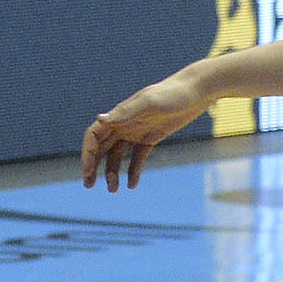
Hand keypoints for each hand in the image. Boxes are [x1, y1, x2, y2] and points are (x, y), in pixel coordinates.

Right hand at [81, 66, 210, 190]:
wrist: (195, 92)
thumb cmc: (172, 93)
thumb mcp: (149, 103)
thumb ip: (125, 112)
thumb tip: (99, 119)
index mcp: (119, 116)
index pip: (94, 136)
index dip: (88, 154)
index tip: (87, 173)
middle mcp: (124, 125)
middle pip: (101, 148)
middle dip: (93, 167)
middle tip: (88, 185)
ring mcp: (136, 132)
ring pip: (117, 156)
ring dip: (112, 172)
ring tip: (114, 190)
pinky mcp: (151, 138)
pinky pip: (138, 158)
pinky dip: (133, 171)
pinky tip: (132, 185)